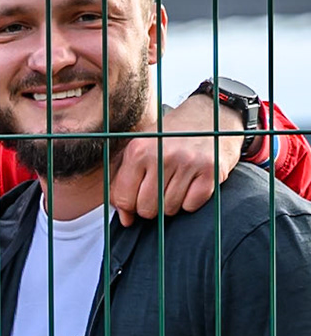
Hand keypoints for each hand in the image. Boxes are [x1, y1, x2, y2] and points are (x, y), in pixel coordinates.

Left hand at [111, 93, 242, 225]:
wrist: (212, 116)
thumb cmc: (170, 136)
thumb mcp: (140, 148)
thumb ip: (123, 182)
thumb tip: (125, 219)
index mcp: (138, 149)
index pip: (123, 198)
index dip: (128, 207)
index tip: (135, 200)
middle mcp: (162, 155)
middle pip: (146, 208)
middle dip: (150, 207)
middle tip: (158, 192)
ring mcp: (189, 162)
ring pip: (169, 209)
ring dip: (170, 204)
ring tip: (175, 184)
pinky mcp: (211, 170)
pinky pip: (191, 205)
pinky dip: (190, 201)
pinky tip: (191, 184)